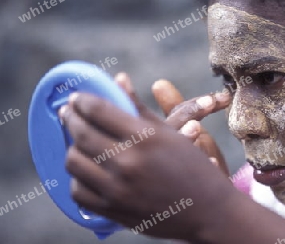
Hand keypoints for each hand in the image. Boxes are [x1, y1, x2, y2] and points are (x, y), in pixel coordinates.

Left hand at [60, 92, 236, 240]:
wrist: (208, 212)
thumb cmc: (193, 167)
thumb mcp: (170, 133)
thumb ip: (139, 107)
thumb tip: (119, 79)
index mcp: (146, 138)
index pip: (99, 111)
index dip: (83, 100)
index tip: (78, 97)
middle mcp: (128, 163)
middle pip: (81, 134)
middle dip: (70, 117)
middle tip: (68, 111)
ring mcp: (118, 190)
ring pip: (74, 162)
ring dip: (73, 146)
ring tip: (78, 140)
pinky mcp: (113, 211)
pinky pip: (78, 191)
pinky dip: (78, 177)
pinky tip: (87, 168)